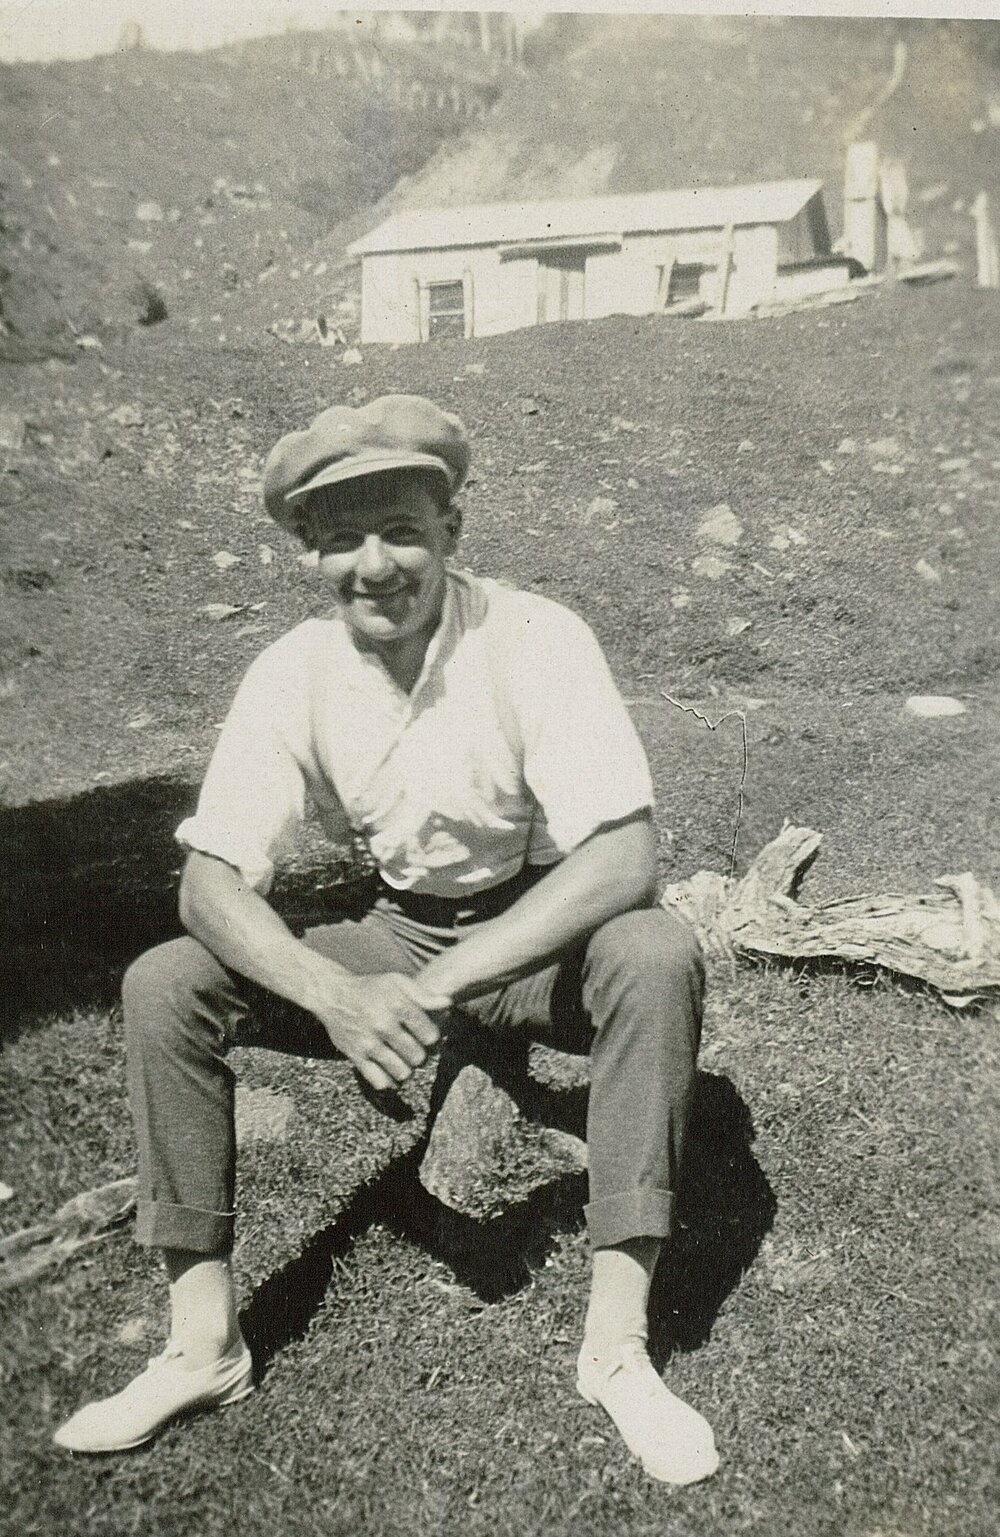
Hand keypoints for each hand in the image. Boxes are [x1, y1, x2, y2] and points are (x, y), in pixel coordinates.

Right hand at [312, 971, 448, 1091]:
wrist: (334, 995)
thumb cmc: (372, 988)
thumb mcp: (398, 982)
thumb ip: (423, 994)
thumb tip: (448, 1003)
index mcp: (398, 1005)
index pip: (430, 1036)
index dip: (432, 1038)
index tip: (426, 1036)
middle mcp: (383, 1024)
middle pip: (418, 1057)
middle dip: (421, 1055)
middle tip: (415, 1049)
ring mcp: (368, 1042)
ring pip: (402, 1072)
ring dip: (407, 1069)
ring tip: (404, 1060)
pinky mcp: (355, 1056)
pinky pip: (380, 1081)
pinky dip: (389, 1082)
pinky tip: (391, 1071)